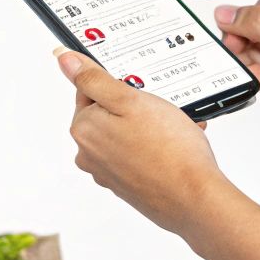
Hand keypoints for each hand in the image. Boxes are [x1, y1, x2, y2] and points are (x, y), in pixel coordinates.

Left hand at [57, 47, 226, 235]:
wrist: (195, 199)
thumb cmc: (169, 150)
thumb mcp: (130, 99)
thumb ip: (94, 79)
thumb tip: (64, 60)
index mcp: (83, 129)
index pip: (90, 90)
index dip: (120, 84)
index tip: (140, 89)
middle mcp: (89, 153)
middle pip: (109, 113)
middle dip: (137, 107)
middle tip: (163, 109)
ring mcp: (107, 172)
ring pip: (127, 134)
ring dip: (151, 126)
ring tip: (177, 128)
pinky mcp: (126, 185)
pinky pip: (138, 155)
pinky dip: (155, 147)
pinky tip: (177, 145)